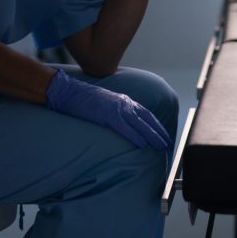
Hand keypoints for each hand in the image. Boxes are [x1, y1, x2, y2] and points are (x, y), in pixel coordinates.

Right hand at [44, 69, 170, 148]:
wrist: (68, 91)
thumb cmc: (83, 99)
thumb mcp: (104, 103)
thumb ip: (116, 110)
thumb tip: (124, 122)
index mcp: (123, 100)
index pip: (145, 113)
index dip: (156, 124)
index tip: (164, 134)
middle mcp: (123, 103)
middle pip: (147, 119)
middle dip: (159, 132)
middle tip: (168, 143)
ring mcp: (116, 108)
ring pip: (140, 124)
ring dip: (152, 136)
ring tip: (161, 146)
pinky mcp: (107, 115)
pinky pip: (125, 128)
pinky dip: (135, 136)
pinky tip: (143, 145)